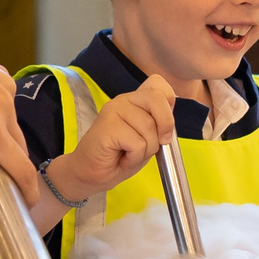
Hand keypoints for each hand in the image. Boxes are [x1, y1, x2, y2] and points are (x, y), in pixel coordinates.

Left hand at [0, 0, 34, 210]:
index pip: (22, 168)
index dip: (29, 191)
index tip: (28, 207)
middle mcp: (4, 108)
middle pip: (20, 149)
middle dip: (16, 171)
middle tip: (3, 189)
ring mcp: (4, 88)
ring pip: (14, 125)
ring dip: (8, 143)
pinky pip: (6, 103)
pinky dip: (0, 118)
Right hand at [58, 75, 178, 198]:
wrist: (90, 174)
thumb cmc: (119, 158)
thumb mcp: (147, 140)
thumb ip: (158, 126)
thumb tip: (169, 121)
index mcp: (134, 100)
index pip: (158, 84)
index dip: (168, 102)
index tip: (164, 125)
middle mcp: (123, 100)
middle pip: (156, 98)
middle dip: (165, 125)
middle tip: (159, 143)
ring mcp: (114, 111)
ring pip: (149, 127)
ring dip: (146, 150)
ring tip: (129, 154)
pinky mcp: (108, 126)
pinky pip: (137, 143)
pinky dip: (134, 157)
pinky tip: (122, 158)